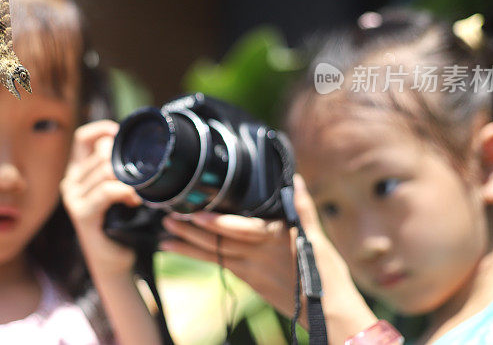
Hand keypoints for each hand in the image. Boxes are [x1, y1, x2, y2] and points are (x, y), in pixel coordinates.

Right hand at [61, 120, 141, 277]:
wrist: (115, 260)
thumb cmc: (121, 223)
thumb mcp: (117, 187)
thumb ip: (118, 166)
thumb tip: (133, 144)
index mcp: (77, 171)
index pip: (84, 137)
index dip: (103, 130)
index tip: (123, 136)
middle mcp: (70, 182)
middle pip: (102, 154)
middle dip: (125, 163)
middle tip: (141, 180)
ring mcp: (73, 198)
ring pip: (106, 170)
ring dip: (129, 180)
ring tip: (139, 194)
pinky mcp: (81, 214)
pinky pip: (107, 191)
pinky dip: (124, 192)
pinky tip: (134, 200)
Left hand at [160, 175, 376, 340]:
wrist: (327, 314)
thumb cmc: (328, 274)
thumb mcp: (318, 239)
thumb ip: (302, 208)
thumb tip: (294, 179)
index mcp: (275, 241)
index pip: (242, 230)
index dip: (218, 224)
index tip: (196, 213)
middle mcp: (258, 256)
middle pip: (220, 242)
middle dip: (191, 231)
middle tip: (168, 219)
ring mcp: (250, 270)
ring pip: (214, 256)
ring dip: (188, 245)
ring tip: (165, 236)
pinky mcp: (248, 280)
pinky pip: (219, 265)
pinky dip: (198, 255)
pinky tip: (177, 248)